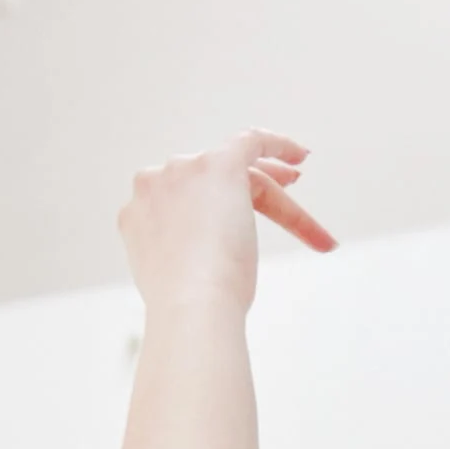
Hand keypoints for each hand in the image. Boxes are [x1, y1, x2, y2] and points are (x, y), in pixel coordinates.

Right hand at [119, 132, 335, 307]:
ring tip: (310, 228)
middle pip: (212, 187)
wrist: (190, 303)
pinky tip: (301, 155)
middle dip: (251, 193)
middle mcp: (155, 184)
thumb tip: (208, 259)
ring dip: (277, 201)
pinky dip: (278, 145)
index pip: (186, 203)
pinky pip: (251, 141)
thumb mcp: (176, 276)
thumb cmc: (190, 306)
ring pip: (240, 179)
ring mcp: (182, 171)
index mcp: (140, 214)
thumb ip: (183, 256)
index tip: (241, 217)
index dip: (218, 209)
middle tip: (285, 198)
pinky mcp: (217, 164)